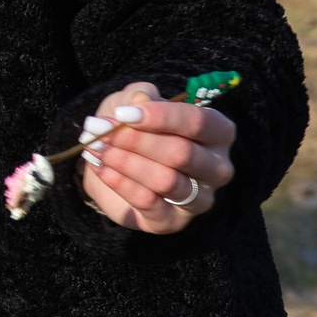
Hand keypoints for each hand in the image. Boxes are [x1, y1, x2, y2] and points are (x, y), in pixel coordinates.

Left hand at [78, 82, 236, 234]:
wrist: (116, 167)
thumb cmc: (136, 128)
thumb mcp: (133, 103)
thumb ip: (139, 96)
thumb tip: (141, 100)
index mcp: (217, 132)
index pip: (198, 122)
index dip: (161, 116)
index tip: (123, 114)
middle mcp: (217, 167)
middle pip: (182, 154)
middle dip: (137, 141)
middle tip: (102, 131)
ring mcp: (200, 199)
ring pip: (167, 181)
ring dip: (127, 163)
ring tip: (99, 149)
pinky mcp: (174, 221)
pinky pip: (150, 203)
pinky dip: (121, 184)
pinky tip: (102, 168)